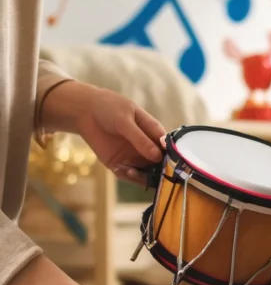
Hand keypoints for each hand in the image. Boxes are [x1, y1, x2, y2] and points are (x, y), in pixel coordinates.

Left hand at [42, 81, 164, 184]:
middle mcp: (147, 147)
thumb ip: (140, 139)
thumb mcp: (125, 121)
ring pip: (146, 173)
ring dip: (142, 177)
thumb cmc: (109, 108)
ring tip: (131, 172)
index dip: (172, 158)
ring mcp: (134, 156)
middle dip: (159, 172)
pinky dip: (128, 176)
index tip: (171, 167)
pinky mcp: (120, 163)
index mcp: (154, 133)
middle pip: (160, 164)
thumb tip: (158, 157)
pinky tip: (122, 169)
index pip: (168, 149)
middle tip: (154, 176)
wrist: (84, 110)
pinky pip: (128, 175)